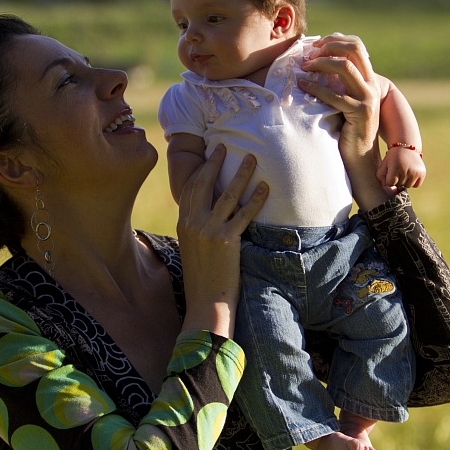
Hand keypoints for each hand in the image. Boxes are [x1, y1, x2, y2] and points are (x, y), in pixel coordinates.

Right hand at [176, 144, 266, 337]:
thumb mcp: (193, 249)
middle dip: (216, 162)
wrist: (205, 302)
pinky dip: (256, 199)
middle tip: (226, 146)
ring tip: (252, 159)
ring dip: (241, 174)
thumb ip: (198, 229)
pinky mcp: (226, 240)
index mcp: (184, 223)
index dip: (201, 170)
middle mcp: (193, 223)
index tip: (211, 156)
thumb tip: (209, 214)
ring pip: (227, 194)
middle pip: (205, 183)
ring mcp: (209, 230)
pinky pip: (244, 213)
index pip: (191, 188)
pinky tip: (265, 188)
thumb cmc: (203, 279)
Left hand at [299, 33, 380, 160]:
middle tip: (310, 53)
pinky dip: (315, 88)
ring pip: (345, 67)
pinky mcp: (360, 112)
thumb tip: (315, 63)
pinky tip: (302, 86)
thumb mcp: (345, 99)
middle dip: (329, 46)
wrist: (361, 157)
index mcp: (369, 78)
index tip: (316, 44)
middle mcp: (372, 84)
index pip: (357, 46)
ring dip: (321, 63)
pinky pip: (335, 95)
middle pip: (354, 49)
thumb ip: (338, 83)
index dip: (336, 40)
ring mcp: (368, 98)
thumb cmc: (347, 129)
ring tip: (304, 67)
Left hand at [378, 145, 426, 192]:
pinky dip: (413, 182)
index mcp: (395, 167)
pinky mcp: (422, 173)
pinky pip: (416, 185)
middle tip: (398, 170)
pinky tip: (410, 174)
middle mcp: (406, 169)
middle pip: (399, 185)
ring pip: (408, 186)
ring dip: (405, 182)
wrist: (406, 147)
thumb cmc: (393, 158)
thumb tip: (388, 188)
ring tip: (404, 172)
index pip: (390, 183)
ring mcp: (415, 172)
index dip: (389, 180)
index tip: (390, 173)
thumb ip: (381, 177)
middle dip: (397, 180)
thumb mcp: (383, 164)